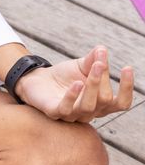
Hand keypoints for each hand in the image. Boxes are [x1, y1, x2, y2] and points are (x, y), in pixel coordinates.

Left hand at [16, 46, 134, 121]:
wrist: (38, 79)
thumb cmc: (64, 76)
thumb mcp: (81, 65)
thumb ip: (94, 59)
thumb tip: (102, 49)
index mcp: (100, 103)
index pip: (121, 103)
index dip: (126, 88)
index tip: (127, 68)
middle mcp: (89, 112)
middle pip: (104, 100)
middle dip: (103, 78)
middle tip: (99, 62)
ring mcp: (72, 115)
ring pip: (88, 106)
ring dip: (93, 86)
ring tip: (94, 67)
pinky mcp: (55, 113)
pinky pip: (66, 108)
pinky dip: (72, 96)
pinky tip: (76, 83)